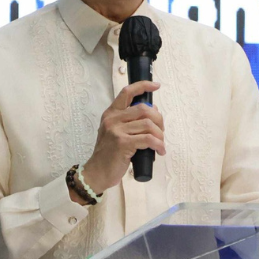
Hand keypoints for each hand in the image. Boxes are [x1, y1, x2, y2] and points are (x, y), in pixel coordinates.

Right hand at [82, 81, 165, 195]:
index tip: (156, 86)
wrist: (97, 172)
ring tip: (160, 143)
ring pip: (148, 125)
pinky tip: (160, 150)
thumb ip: (129, 122)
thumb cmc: (109, 154)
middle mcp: (112, 119)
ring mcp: (116, 131)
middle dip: (158, 119)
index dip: (143, 86)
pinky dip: (158, 144)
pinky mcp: (123, 143)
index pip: (127, 92)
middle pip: (144, 109)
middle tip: (161, 131)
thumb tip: (152, 112)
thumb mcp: (115, 133)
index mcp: (111, 114)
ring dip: (160, 135)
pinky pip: (148, 139)